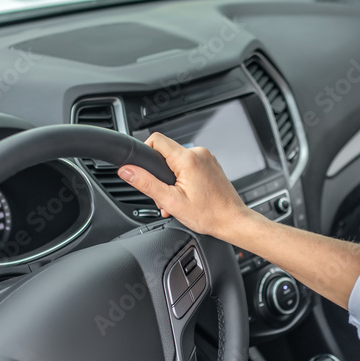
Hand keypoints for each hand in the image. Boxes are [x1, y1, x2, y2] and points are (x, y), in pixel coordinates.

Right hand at [118, 133, 257, 241]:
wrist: (233, 221)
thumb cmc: (209, 214)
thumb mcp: (171, 201)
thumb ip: (146, 183)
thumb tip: (127, 171)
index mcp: (187, 159)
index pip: (156, 139)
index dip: (145, 153)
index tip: (144, 171)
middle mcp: (198, 153)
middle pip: (166, 153)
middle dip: (159, 175)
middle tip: (165, 196)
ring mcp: (206, 158)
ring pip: (177, 161)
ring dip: (171, 180)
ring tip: (177, 200)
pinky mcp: (210, 165)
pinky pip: (189, 166)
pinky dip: (182, 180)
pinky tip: (186, 196)